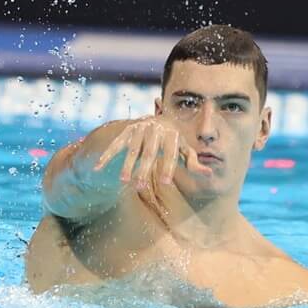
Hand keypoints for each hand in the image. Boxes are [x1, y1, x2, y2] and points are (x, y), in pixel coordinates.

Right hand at [90, 115, 210, 218]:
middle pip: (148, 153)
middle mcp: (154, 129)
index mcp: (171, 134)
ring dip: (127, 165)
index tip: (165, 183)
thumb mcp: (185, 149)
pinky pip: (115, 145)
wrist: (158, 121)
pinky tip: (97, 168)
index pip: (170, 153)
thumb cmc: (174, 142)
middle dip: (143, 170)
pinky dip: (106, 156)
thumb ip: (193, 162)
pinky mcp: (126, 131)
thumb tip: (210, 173)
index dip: (168, 167)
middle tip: (139, 187)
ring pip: (131, 150)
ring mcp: (138, 129)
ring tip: (124, 181)